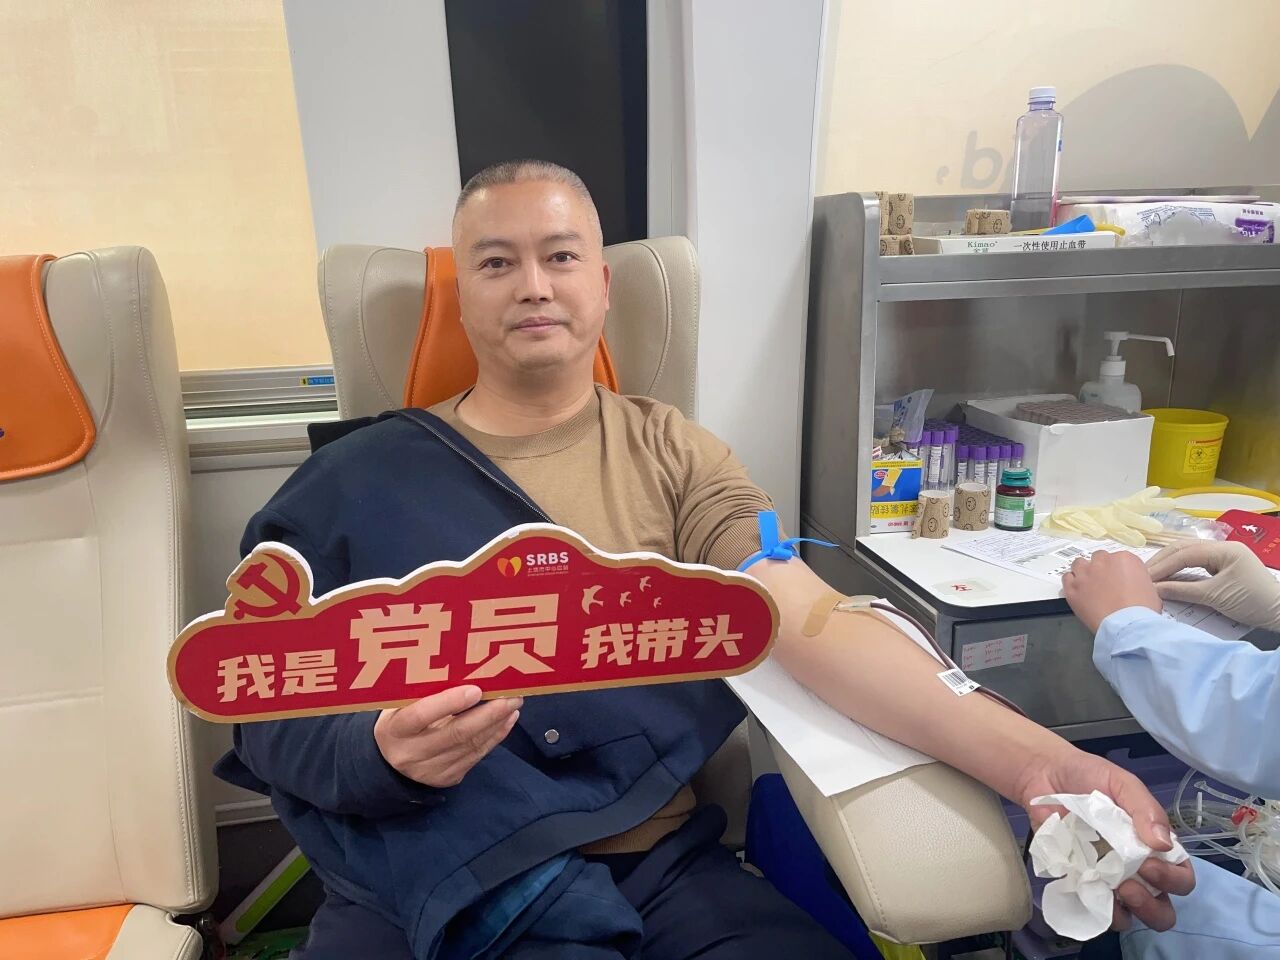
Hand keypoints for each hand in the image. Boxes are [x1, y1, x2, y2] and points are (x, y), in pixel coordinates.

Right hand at [374, 685, 520, 787]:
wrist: (389, 762)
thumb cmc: (401, 719)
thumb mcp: (400, 705)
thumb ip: (426, 692)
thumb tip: (467, 670)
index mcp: (395, 729)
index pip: (421, 715)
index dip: (449, 702)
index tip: (476, 690)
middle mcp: (412, 753)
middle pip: (455, 734)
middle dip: (488, 714)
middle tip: (511, 695)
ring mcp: (430, 770)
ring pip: (470, 746)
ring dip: (496, 724)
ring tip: (513, 704)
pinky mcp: (447, 778)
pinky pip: (476, 756)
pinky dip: (495, 736)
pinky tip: (507, 720)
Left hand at [1014, 745, 1194, 931]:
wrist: (1044, 774)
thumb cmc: (1089, 776)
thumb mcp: (1122, 784)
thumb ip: (1145, 810)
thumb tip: (1164, 844)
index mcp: (1154, 846)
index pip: (1181, 877)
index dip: (1173, 880)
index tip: (1148, 865)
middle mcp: (1136, 870)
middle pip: (1162, 909)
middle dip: (1152, 907)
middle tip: (1128, 886)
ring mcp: (1107, 880)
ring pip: (1130, 917)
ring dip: (1125, 912)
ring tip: (1110, 890)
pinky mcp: (1079, 883)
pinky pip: (1092, 910)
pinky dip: (1093, 908)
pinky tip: (1085, 890)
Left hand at [1062, 550, 1161, 632]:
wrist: (1126, 625)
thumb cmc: (1143, 610)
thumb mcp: (1149, 589)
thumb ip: (1137, 580)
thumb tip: (1132, 586)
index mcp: (1124, 559)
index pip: (1119, 558)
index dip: (1119, 570)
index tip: (1120, 581)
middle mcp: (1102, 561)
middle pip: (1099, 558)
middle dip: (1101, 568)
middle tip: (1105, 583)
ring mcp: (1085, 574)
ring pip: (1079, 564)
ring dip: (1083, 571)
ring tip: (1088, 584)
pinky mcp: (1072, 588)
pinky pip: (1067, 578)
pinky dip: (1071, 583)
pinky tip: (1077, 591)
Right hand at [1147, 539, 1279, 630]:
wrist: (1279, 613)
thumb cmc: (1251, 602)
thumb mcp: (1215, 597)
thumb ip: (1183, 590)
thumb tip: (1154, 589)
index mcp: (1224, 549)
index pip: (1185, 553)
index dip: (1163, 565)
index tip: (1144, 578)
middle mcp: (1223, 547)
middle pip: (1184, 548)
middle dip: (1162, 561)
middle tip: (1142, 575)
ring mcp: (1224, 555)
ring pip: (1189, 554)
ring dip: (1169, 563)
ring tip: (1150, 574)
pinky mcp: (1224, 566)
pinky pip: (1196, 562)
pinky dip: (1180, 568)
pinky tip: (1168, 575)